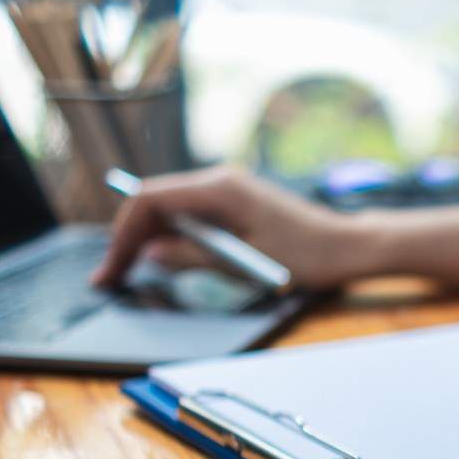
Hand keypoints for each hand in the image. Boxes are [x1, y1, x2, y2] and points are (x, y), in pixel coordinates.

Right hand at [90, 166, 375, 289]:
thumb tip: (151, 253)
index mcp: (220, 188)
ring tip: (125, 271)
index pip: (150, 199)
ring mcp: (227, 190)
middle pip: (154, 201)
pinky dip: (169, 236)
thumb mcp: (245, 262)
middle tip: (109, 276)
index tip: (112, 267)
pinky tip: (160, 259)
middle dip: (127, 237)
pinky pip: (189, 215)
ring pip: (168, 208)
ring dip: (145, 237)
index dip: (123, 233)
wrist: (349, 245)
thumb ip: (194, 256)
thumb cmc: (308, 254)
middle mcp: (220, 181)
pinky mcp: (234, 205)